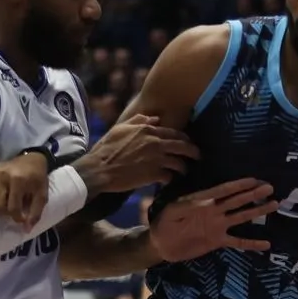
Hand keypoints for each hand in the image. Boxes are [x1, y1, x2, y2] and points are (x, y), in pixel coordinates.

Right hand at [0, 151, 48, 226]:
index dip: (17, 217)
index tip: (21, 217)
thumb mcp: (42, 195)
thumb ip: (35, 213)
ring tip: (4, 203)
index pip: (12, 208)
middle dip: (5, 212)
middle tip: (12, 208)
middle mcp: (2, 175)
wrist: (30, 159)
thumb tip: (26, 230)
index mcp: (18, 180)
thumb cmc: (36, 179)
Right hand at [75, 115, 199, 194]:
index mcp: (148, 130)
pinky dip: (170, 178)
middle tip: (198, 156)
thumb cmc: (106, 148)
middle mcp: (155, 143)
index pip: (173, 132)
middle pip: (183, 146)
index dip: (184, 138)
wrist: (99, 169)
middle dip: (193, 151)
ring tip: (184, 171)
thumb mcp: (120, 128)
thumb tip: (153, 118)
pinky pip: (169, 176)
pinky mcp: (154, 174)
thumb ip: (138, 121)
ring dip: (183, 167)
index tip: (188, 142)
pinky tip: (168, 180)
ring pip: (179, 163)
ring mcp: (156, 159)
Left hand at [149, 178, 277, 261]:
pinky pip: (238, 241)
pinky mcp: (218, 241)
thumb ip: (187, 205)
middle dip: (253, 194)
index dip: (239, 185)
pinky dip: (251, 243)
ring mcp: (218, 226)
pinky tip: (266, 244)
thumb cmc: (164, 223)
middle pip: (238, 200)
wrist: (161, 244)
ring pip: (242, 216)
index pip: (224, 191)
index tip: (254, 180)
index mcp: (204, 201)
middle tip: (270, 187)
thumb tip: (207, 202)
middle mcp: (215, 211)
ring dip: (257, 211)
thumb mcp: (172, 210)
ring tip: (274, 204)